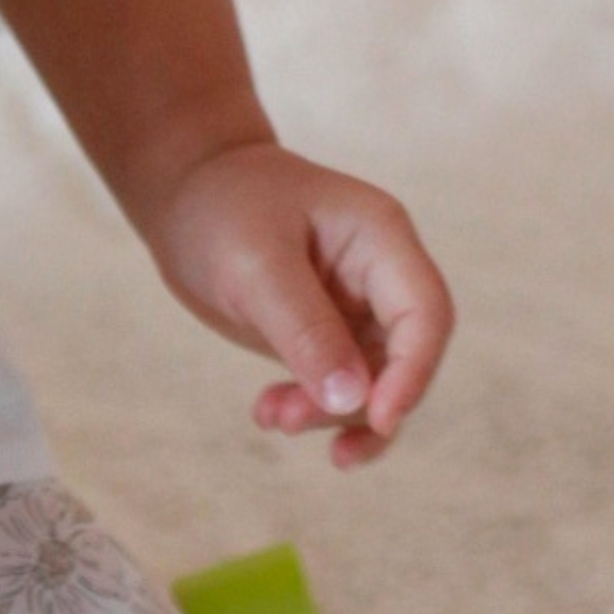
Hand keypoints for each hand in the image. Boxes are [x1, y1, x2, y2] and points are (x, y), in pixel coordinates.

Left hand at [143, 141, 453, 468]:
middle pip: (405, 358)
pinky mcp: (329, 335)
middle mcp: (381, 275)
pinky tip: (269, 413)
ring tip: (271, 415)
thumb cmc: (223, 208)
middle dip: (359, 403)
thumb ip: (307, 332)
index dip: (412, 373)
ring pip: (373, 383)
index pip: (425, 314)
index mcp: (380, 238)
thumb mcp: (258, 268)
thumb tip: (353, 400)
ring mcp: (357, 308)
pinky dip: (311, 409)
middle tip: (291, 420)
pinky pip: (340, 386)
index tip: (378, 421)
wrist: (187, 192)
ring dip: (328, 414)